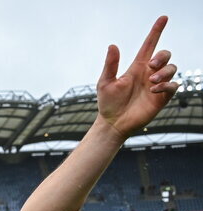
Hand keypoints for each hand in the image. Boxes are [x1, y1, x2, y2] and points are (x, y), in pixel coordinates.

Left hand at [96, 16, 177, 138]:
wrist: (113, 123)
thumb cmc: (108, 103)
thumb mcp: (105, 82)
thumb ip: (111, 65)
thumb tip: (112, 45)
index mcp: (136, 67)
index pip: (149, 45)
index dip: (156, 31)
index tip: (163, 18)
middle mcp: (149, 74)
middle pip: (165, 55)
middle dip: (162, 56)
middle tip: (151, 65)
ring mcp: (156, 85)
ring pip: (172, 68)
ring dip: (164, 71)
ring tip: (151, 81)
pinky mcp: (161, 98)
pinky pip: (173, 86)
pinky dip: (166, 85)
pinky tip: (154, 90)